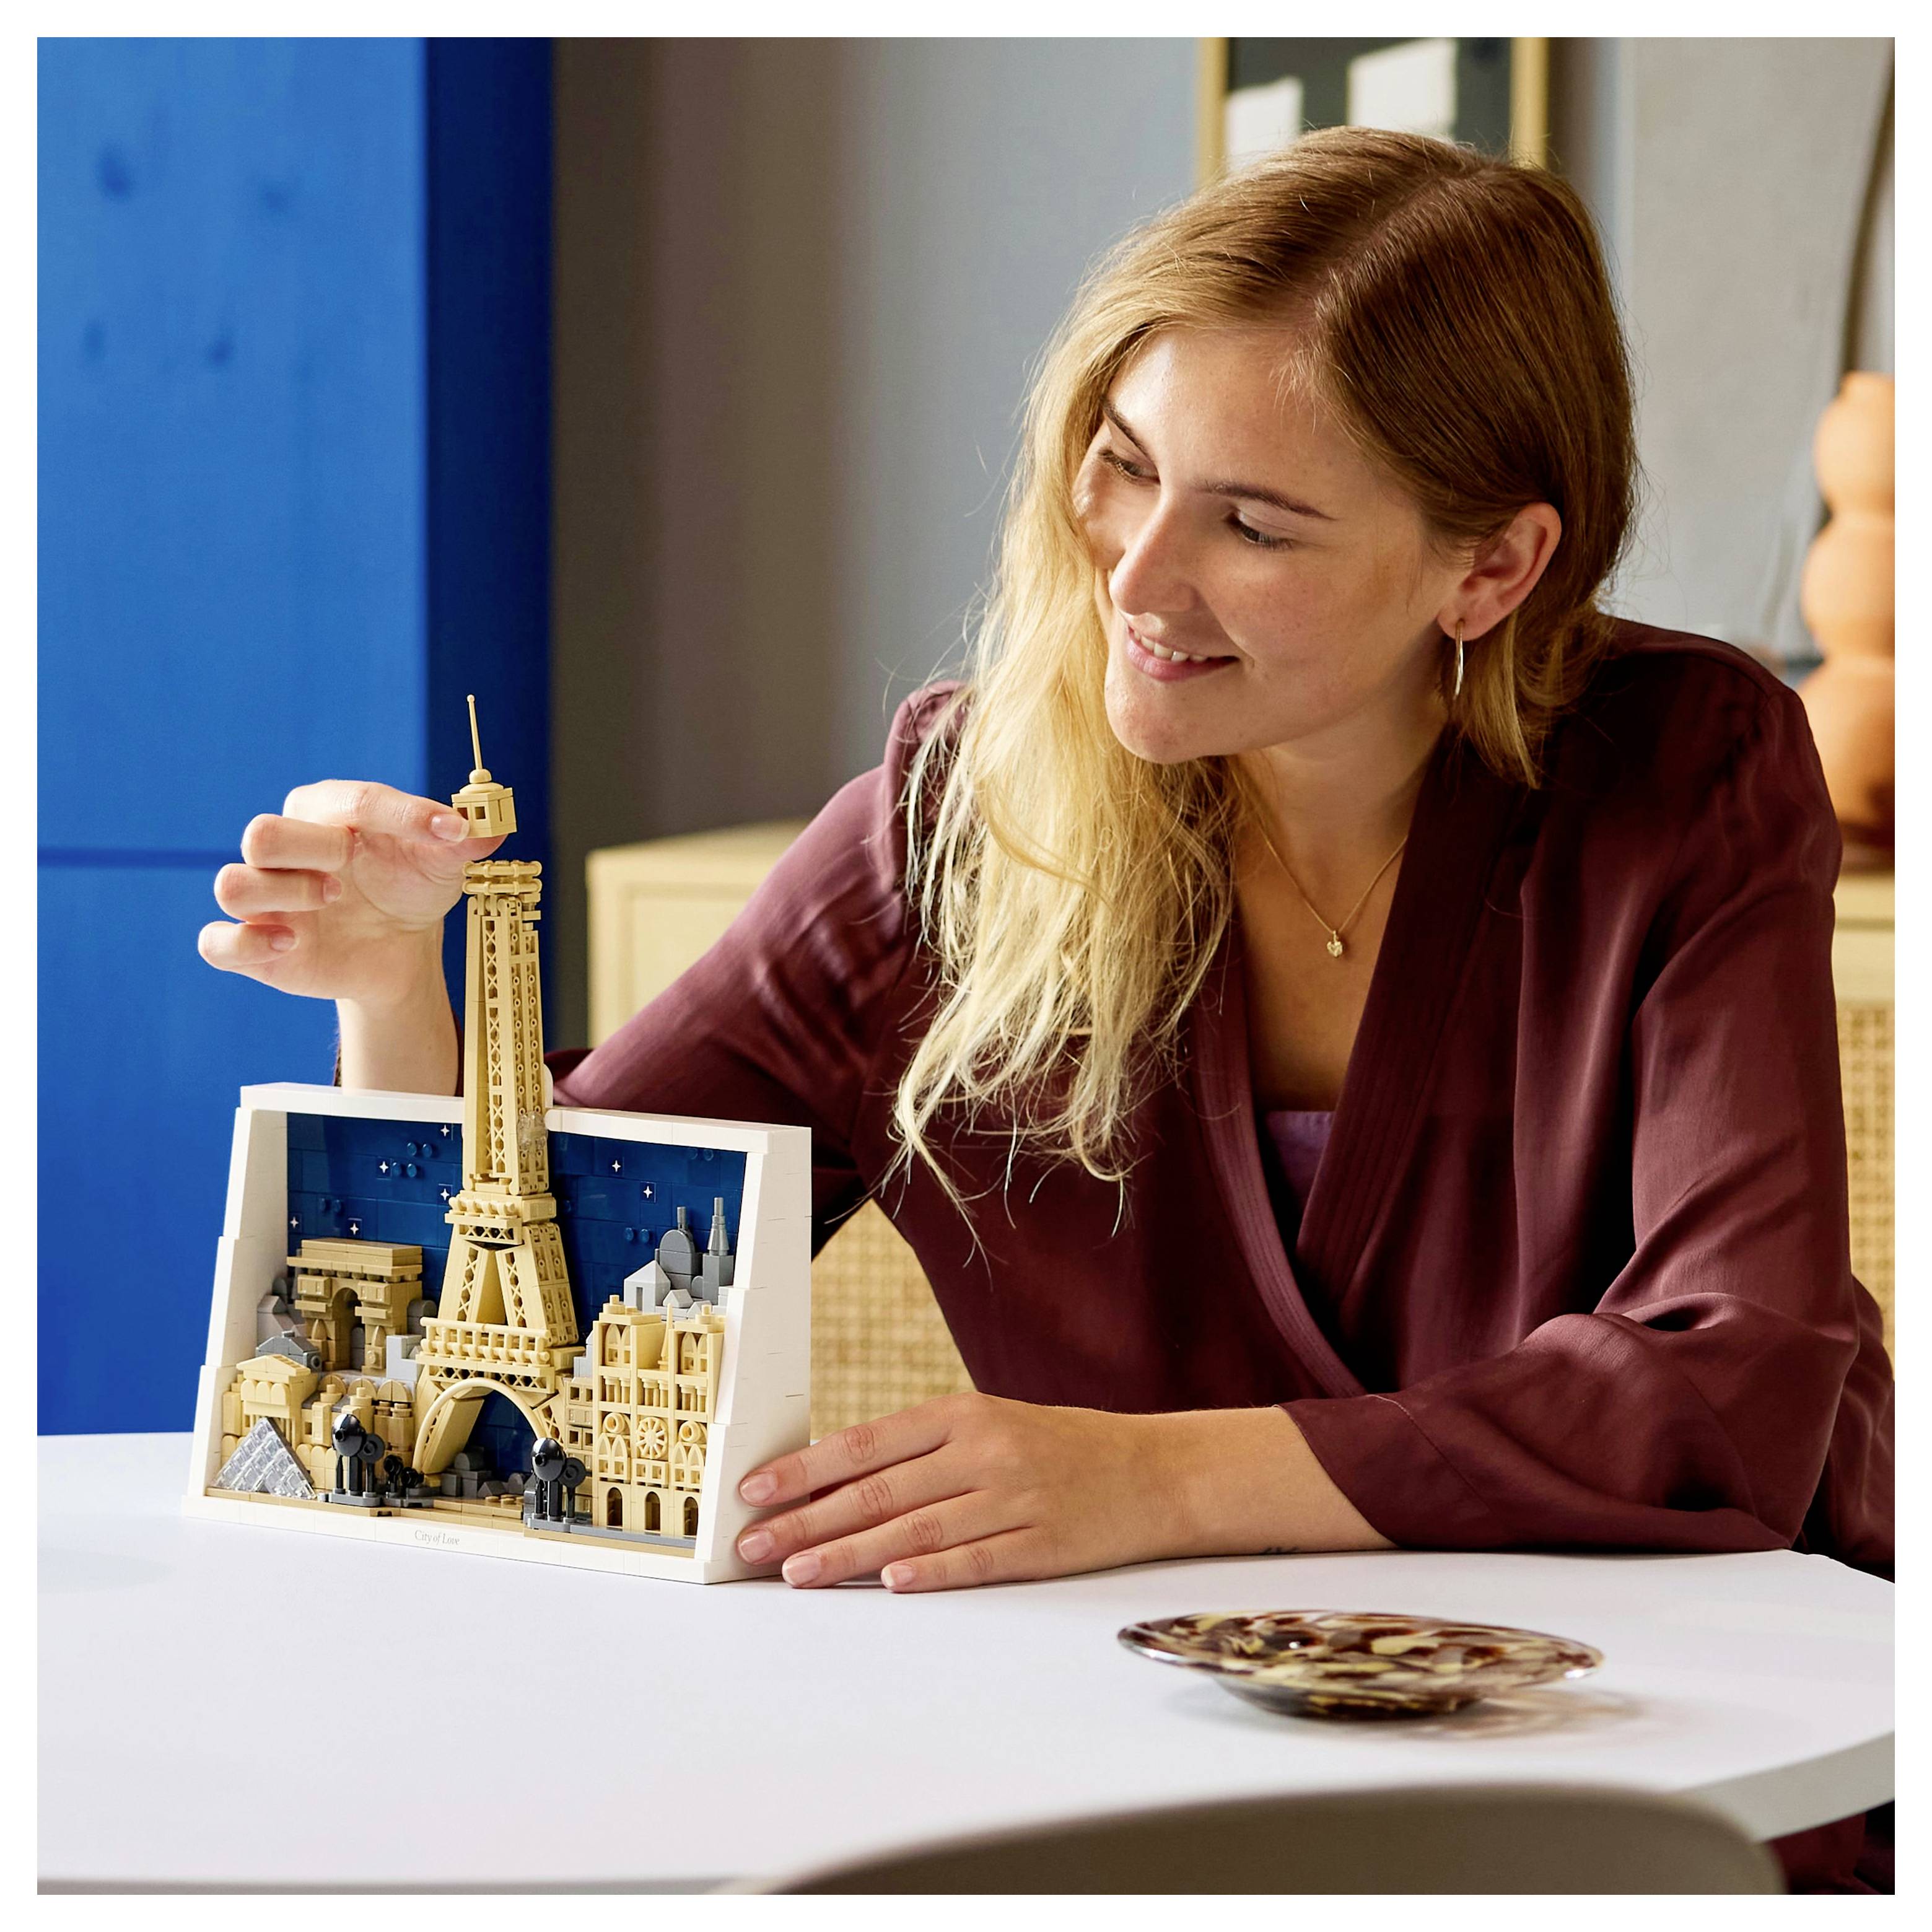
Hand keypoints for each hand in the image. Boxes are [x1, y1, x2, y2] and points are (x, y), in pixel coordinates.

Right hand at [197, 780, 501, 1007]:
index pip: (353, 800)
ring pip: (233, 883)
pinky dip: (245, 943)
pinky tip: (292, 944)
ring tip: (331, 904)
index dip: (404, 814)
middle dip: (311, 852)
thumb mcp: (443, 863)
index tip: (452, 832)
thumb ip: (463, 841)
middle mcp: (288, 847)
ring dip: (282, 894)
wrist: (400, 947)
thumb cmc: (411, 888)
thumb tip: (490, 828)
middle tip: (350, 876)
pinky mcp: (254, 945)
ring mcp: (266, 896)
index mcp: (329, 810)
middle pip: (263, 834)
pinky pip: (216, 942)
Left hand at [731, 1391, 1186, 1592]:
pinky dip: (929, 1572)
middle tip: (755, 1546)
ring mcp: (1013, 1498)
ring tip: (798, 1574)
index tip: (754, 1490)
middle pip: (877, 1490)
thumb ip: (920, 1451)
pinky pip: (974, 1560)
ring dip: (848, 1555)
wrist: (1152, 1469)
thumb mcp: (989, 1424)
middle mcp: (982, 1452)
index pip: (864, 1443)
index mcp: (962, 1415)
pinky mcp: (1041, 1544)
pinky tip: (889, 1583)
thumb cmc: (1058, 1447)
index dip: (804, 1469)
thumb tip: (834, 1484)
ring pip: (914, 1529)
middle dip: (806, 1520)